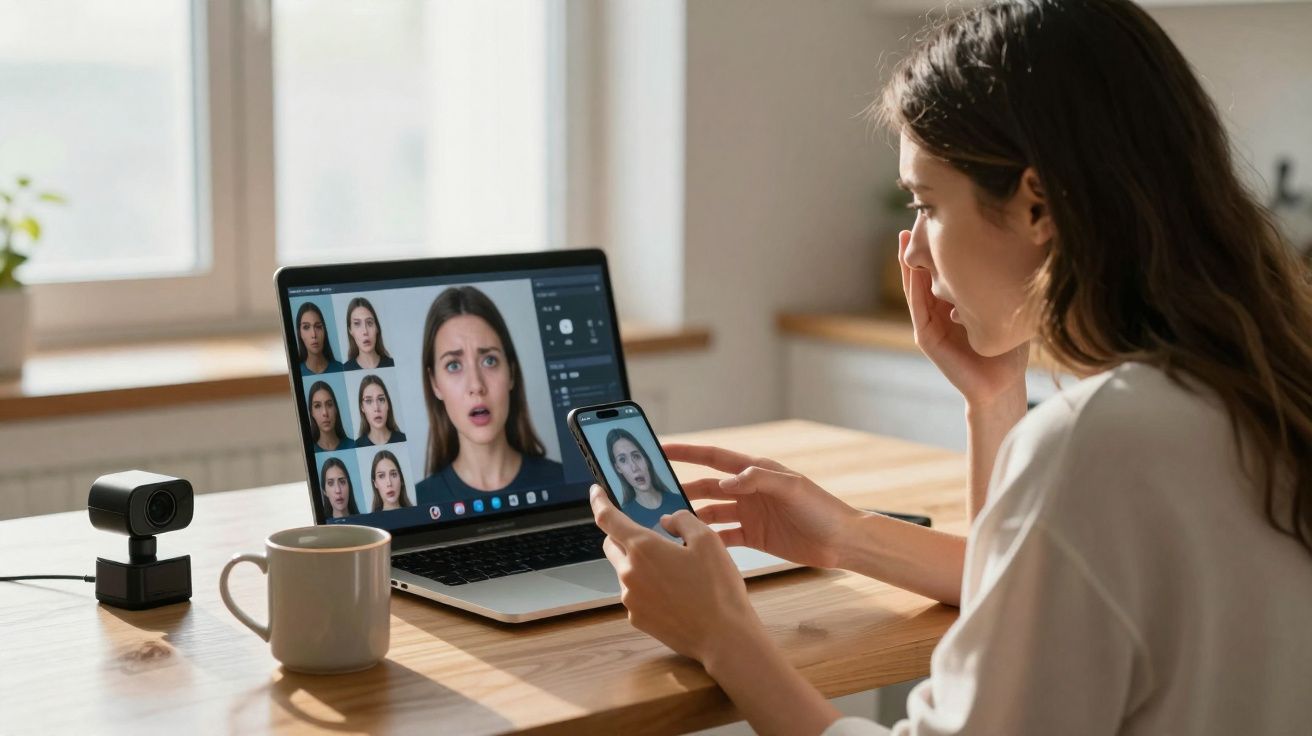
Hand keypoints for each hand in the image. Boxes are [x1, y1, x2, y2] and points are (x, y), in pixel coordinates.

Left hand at [589, 486, 762, 662]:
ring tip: (673, 571)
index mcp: (643, 548)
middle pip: (612, 545)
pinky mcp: (637, 618)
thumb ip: (682, 520)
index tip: (596, 492)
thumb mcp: (708, 540)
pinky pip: (635, 594)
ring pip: (625, 571)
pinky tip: (674, 594)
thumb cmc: (717, 587)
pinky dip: (647, 588)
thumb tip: (666, 521)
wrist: (723, 637)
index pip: (608, 519)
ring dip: (639, 564)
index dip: (599, 502)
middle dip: (624, 536)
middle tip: (651, 537)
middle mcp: (629, 573)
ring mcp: (631, 598)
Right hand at [662, 444, 864, 569]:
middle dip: (681, 489)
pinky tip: (690, 545)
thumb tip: (725, 481)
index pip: (713, 457)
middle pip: (705, 487)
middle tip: (654, 496)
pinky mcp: (753, 537)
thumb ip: (758, 479)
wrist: (842, 542)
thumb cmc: (822, 509)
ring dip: (690, 517)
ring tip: (667, 523)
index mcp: (755, 471)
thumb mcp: (792, 487)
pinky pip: (722, 537)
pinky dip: (706, 539)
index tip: (661, 449)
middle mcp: (748, 490)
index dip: (687, 452)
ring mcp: (750, 514)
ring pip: (710, 512)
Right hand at [898, 229, 1028, 407]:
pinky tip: (912, 267)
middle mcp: (940, 310)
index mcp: (957, 303)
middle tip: (917, 218)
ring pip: (916, 286)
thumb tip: (1020, 249)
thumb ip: (1004, 285)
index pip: (945, 268)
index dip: (942, 244)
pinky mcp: (927, 337)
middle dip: (921, 246)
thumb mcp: (1006, 307)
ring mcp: (931, 323)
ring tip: (906, 237)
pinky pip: (917, 306)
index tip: (942, 216)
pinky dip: (913, 286)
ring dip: (908, 263)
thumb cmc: (1010, 349)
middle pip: (926, 272)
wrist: (1002, 385)